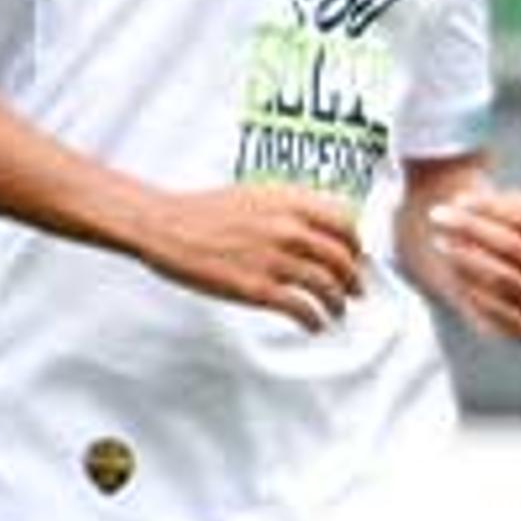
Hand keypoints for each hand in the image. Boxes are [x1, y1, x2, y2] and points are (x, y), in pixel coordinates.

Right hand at [130, 186, 366, 332]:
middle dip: (353, 282)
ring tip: (335, 313)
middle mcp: (289, 229)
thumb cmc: (208, 211)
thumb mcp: (257, 194)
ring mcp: (274, 259)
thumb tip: (326, 230)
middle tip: (355, 293)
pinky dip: (315, 320)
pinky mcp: (257, 288)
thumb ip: (293, 208)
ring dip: (337, 305)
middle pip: (343, 261)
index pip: (347, 226)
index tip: (355, 261)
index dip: (356, 248)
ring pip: (328, 288)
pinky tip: (314, 325)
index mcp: (291, 203)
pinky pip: (303, 309)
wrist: (163, 225)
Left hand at [412, 180, 520, 340]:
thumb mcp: (494, 212)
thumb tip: (464, 204)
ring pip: (504, 277)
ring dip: (467, 257)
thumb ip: (488, 205)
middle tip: (437, 216)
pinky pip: (497, 309)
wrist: (481, 282)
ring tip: (440, 243)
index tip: (458, 199)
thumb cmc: (489, 237)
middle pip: (515, 247)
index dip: (490, 207)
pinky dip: (471, 289)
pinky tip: (451, 273)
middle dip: (471, 228)